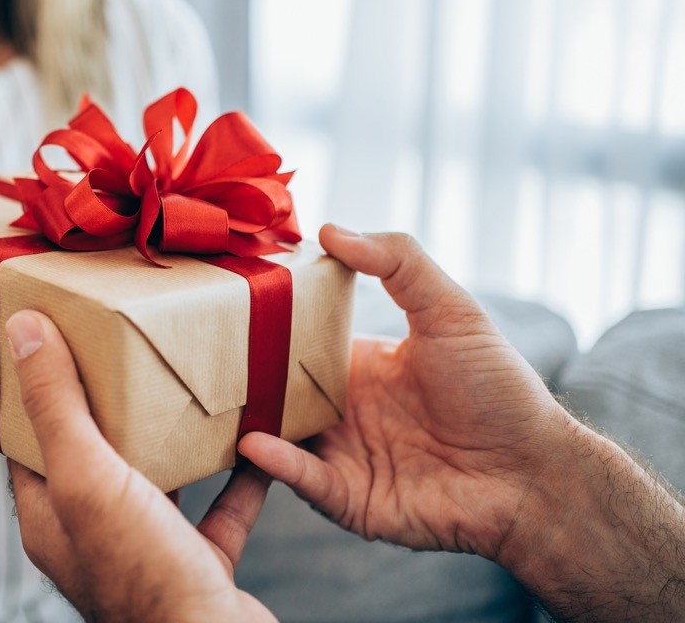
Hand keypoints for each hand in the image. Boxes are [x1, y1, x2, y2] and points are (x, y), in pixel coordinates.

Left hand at [5, 311, 276, 622]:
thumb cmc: (145, 576)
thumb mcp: (88, 475)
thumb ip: (56, 406)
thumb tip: (22, 331)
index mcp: (51, 516)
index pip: (29, 441)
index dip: (35, 388)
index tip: (53, 338)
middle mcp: (93, 535)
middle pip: (95, 455)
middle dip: (112, 403)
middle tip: (129, 349)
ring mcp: (146, 552)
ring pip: (156, 480)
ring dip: (174, 437)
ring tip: (192, 386)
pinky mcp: (197, 565)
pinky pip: (218, 511)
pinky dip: (238, 478)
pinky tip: (255, 442)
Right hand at [239, 225, 574, 560]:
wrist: (536, 474)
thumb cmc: (500, 390)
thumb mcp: (451, 311)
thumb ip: (398, 263)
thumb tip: (330, 229)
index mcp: (359, 366)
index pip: (296, 344)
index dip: (262, 328)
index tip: (219, 305)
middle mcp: (343, 411)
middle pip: (276, 392)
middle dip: (238, 379)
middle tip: (193, 357)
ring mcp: (342, 457)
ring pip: (277, 438)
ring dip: (246, 423)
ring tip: (209, 404)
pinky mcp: (349, 501)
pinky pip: (303, 482)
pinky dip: (278, 465)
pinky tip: (256, 443)